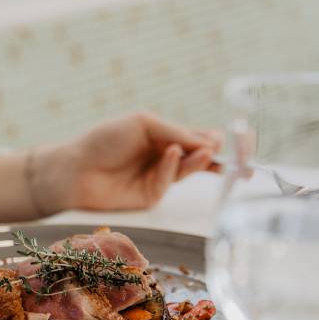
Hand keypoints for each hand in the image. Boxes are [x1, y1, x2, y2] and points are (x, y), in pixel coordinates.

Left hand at [32, 113, 222, 213]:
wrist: (76, 168)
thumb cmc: (104, 140)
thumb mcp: (144, 124)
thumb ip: (176, 131)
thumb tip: (210, 142)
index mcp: (165, 135)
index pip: (200, 136)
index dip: (220, 137)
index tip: (243, 136)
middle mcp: (166, 157)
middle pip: (203, 155)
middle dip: (222, 153)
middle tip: (240, 151)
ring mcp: (160, 177)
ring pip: (191, 168)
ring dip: (201, 159)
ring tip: (208, 150)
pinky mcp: (152, 196)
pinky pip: (170, 180)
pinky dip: (173, 166)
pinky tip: (171, 153)